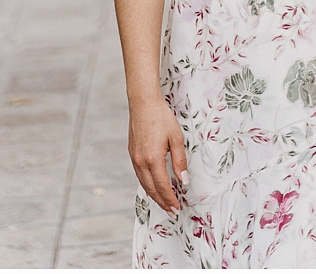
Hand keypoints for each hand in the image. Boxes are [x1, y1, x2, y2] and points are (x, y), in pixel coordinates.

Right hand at [129, 98, 189, 213]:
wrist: (143, 103)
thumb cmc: (161, 118)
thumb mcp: (176, 139)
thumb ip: (180, 162)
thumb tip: (183, 180)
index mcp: (153, 158)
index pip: (162, 186)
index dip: (170, 198)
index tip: (177, 207)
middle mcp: (141, 160)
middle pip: (151, 188)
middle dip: (161, 201)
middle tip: (171, 211)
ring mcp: (134, 157)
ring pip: (143, 183)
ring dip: (153, 195)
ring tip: (163, 203)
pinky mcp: (132, 153)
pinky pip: (139, 174)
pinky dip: (146, 184)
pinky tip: (153, 186)